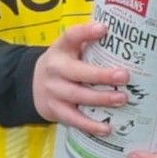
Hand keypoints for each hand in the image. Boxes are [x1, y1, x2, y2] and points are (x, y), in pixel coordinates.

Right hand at [32, 18, 132, 138]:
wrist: (31, 84)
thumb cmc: (63, 64)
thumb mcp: (69, 49)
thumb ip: (89, 41)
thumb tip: (120, 30)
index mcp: (60, 50)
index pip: (70, 37)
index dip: (85, 32)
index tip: (103, 29)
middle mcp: (54, 70)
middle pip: (77, 72)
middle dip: (101, 75)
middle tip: (125, 76)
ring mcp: (53, 91)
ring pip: (76, 96)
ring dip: (100, 99)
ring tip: (122, 99)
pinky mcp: (55, 110)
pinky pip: (73, 119)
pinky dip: (89, 125)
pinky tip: (106, 128)